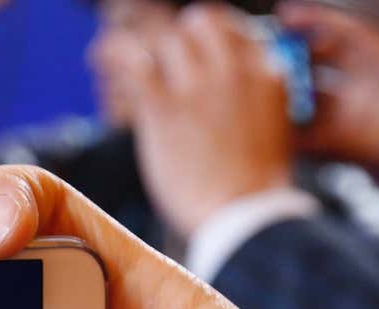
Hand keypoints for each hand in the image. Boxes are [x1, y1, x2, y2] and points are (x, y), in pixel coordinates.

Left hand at [97, 5, 295, 237]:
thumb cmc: (253, 185)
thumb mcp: (272, 127)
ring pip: (169, 39)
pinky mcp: (166, 105)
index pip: (237, 31)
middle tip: (170, 64)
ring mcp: (200, 84)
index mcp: (268, 72)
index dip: (214, 43)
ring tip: (137, 68)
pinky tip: (106, 57)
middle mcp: (236, 68)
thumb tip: (230, 85)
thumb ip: (252, 96)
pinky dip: (117, 54)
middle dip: (185, 39)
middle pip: (202, 22)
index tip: (200, 58)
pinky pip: (134, 60)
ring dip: (153, 56)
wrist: (243, 216)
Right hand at [277, 1, 378, 222]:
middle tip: (263, 63)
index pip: (350, 34)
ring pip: (322, 93)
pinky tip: (281, 134)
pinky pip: (322, 124)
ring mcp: (366, 111)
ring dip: (297, 97)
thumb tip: (293, 139)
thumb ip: (337, 140)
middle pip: (330, 59)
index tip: (284, 16)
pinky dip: (303, 128)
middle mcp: (377, 85)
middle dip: (297, 59)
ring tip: (266, 102)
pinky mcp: (359, 136)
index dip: (316, 21)